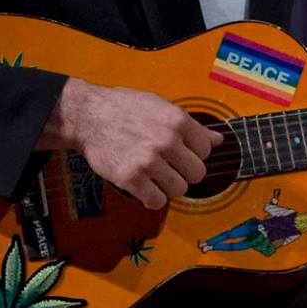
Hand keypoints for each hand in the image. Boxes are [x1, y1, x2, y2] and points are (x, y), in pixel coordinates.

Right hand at [40, 78, 219, 209]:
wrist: (87, 115)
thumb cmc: (124, 108)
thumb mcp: (161, 106)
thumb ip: (191, 125)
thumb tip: (219, 140)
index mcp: (177, 120)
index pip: (207, 149)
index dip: (195, 153)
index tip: (181, 152)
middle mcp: (167, 140)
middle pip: (197, 173)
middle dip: (185, 172)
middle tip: (169, 167)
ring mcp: (149, 161)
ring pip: (180, 189)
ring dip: (169, 186)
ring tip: (155, 176)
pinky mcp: (131, 178)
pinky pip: (157, 201)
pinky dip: (152, 198)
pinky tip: (145, 187)